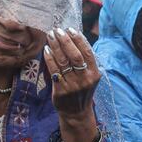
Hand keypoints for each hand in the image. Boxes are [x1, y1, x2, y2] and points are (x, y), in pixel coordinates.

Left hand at [44, 27, 99, 141]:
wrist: (76, 113)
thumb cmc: (81, 90)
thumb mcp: (88, 76)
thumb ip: (84, 61)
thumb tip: (73, 38)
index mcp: (94, 73)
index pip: (87, 52)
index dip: (78, 39)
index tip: (70, 29)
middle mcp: (85, 79)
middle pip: (74, 55)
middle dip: (65, 40)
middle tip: (57, 30)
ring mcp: (73, 86)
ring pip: (63, 61)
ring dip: (55, 46)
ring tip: (50, 36)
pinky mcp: (61, 91)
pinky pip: (54, 70)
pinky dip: (49, 58)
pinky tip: (46, 50)